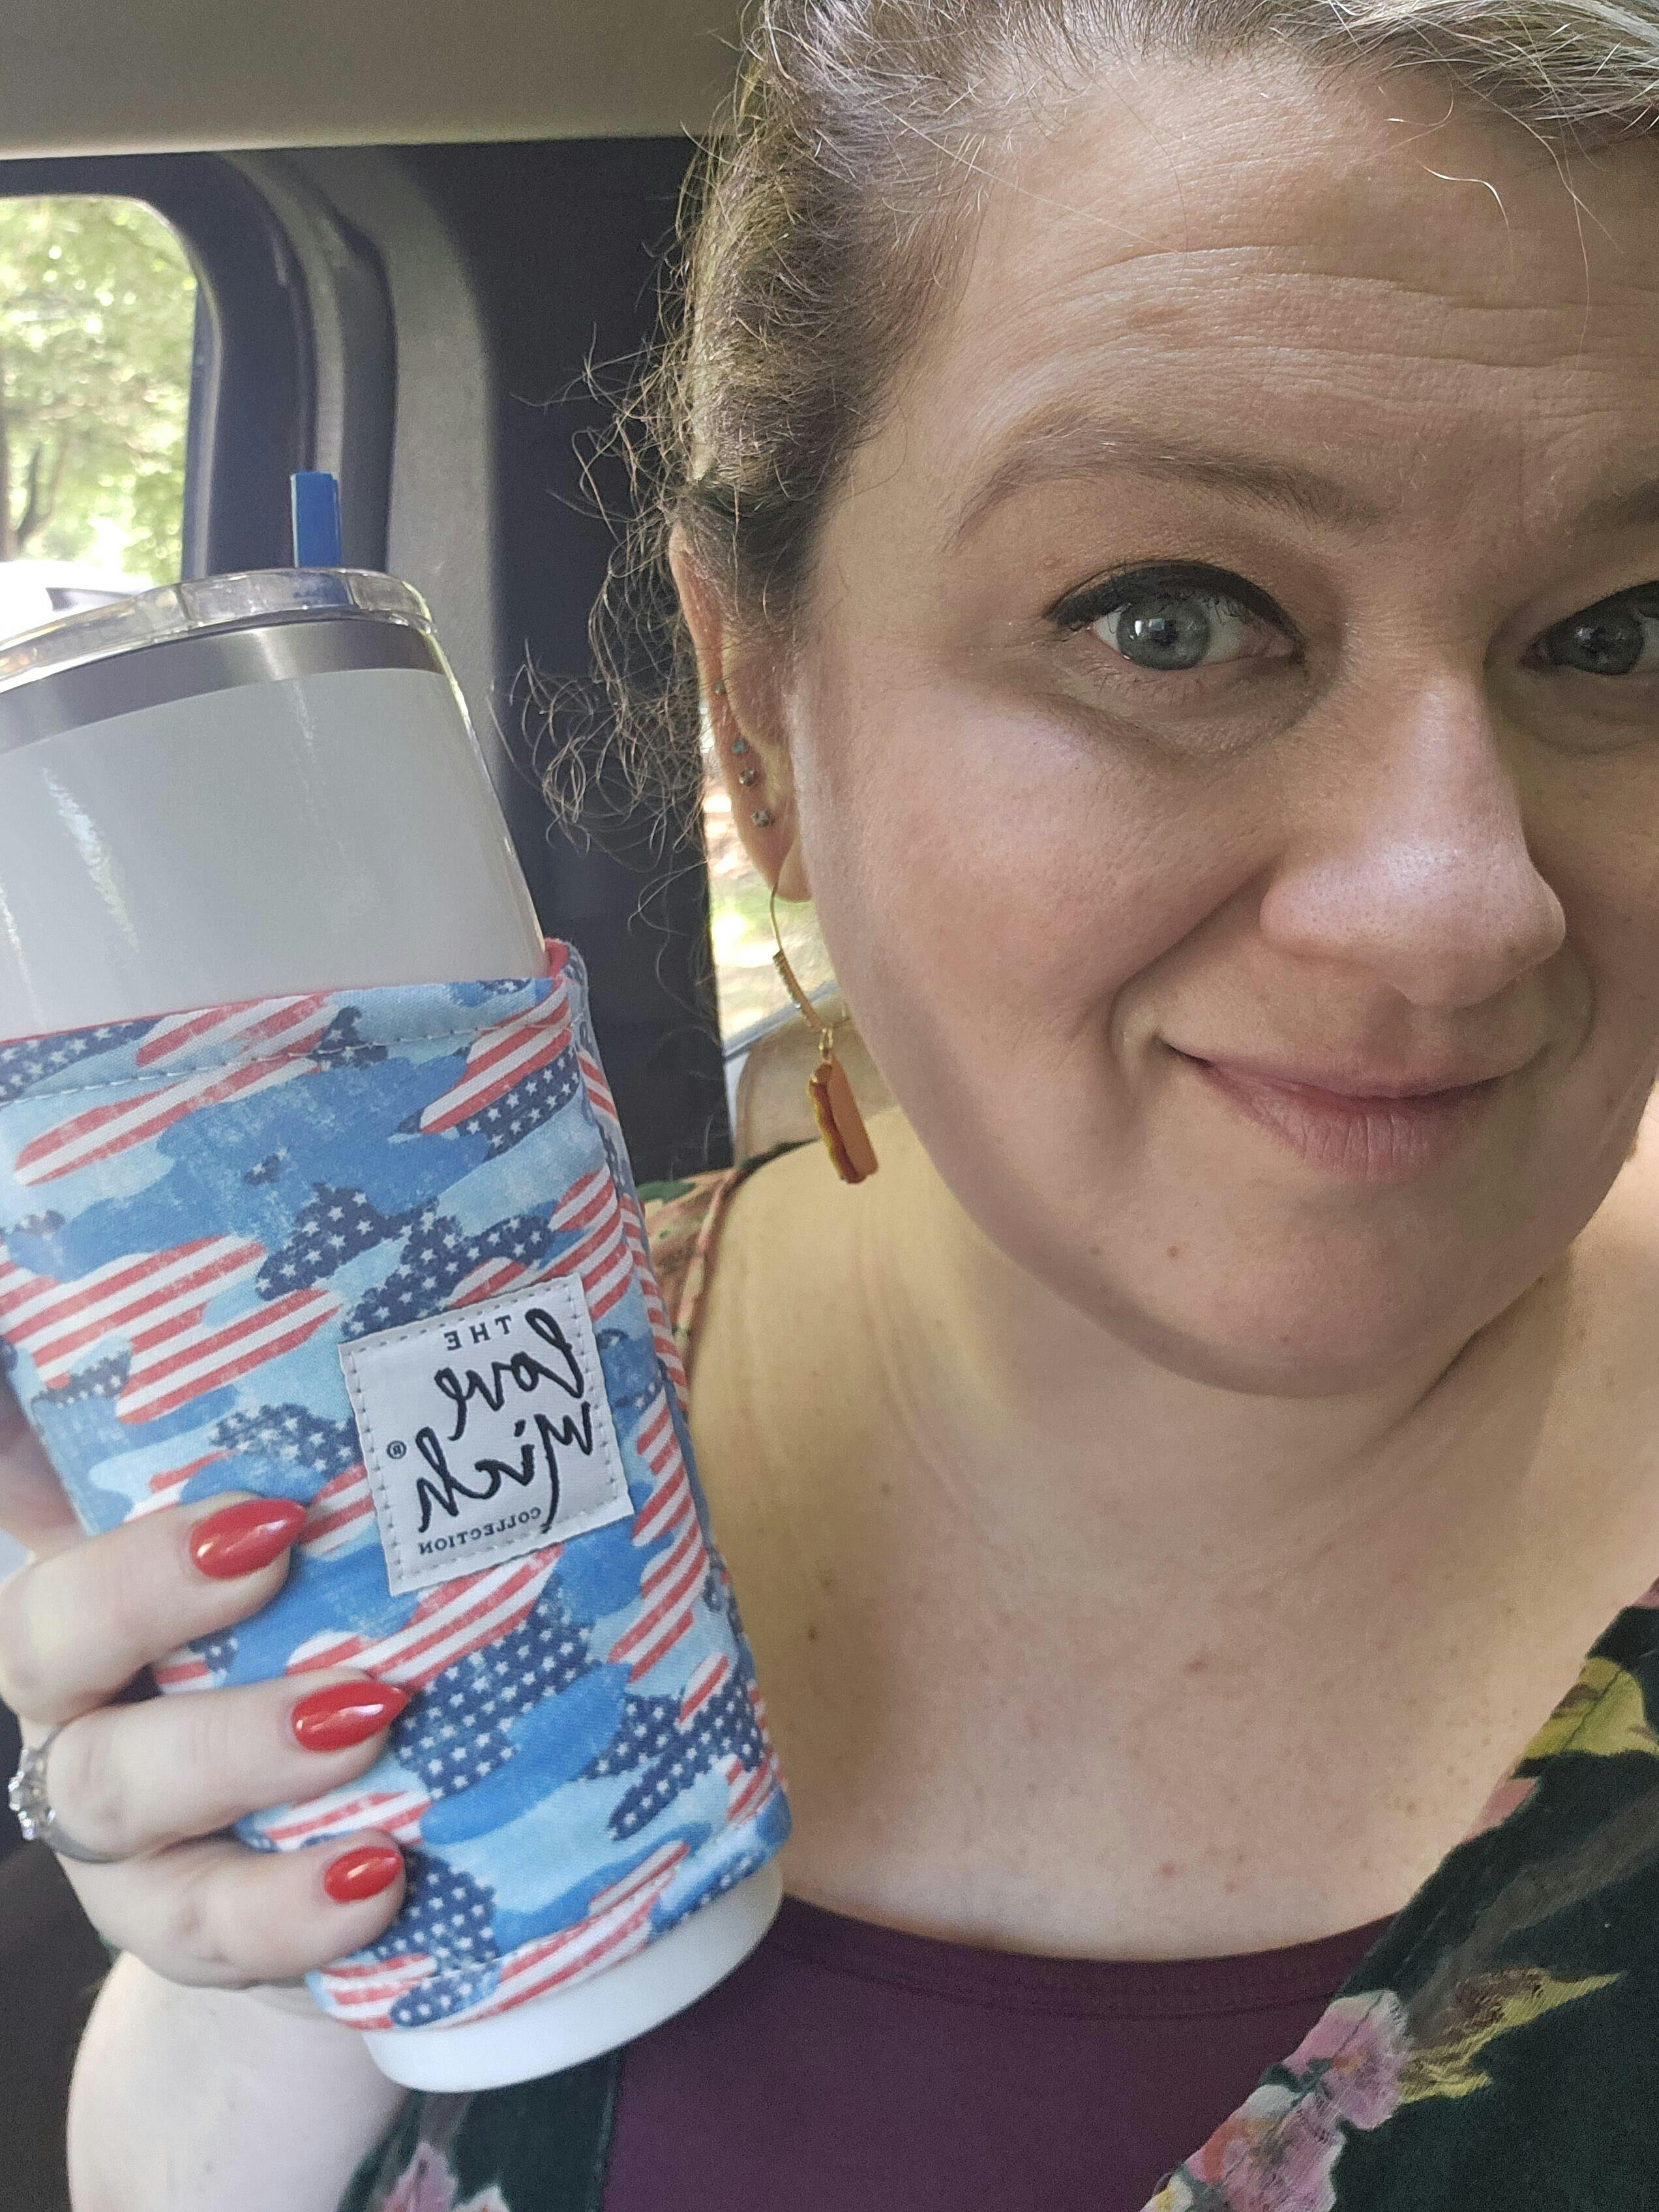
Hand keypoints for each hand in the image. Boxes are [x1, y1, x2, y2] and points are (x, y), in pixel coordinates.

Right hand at [0, 1377, 408, 1994]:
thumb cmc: (363, 1636)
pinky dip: (288, 1908)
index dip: (26, 1449)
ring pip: (113, 1790)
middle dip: (145, 1587)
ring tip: (373, 1710)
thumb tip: (500, 1283)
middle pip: (46, 1634)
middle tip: (277, 1537)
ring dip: (236, 1745)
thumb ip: (367, 1449)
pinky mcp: (183, 1926)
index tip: (134, 1412)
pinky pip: (205, 1929)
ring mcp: (119, 1823)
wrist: (373, 1848)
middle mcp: (83, 1693)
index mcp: (108, 1576)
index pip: (24, 1493)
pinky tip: (381, 1872)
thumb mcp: (353, 1544)